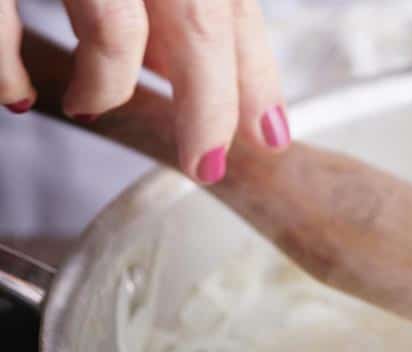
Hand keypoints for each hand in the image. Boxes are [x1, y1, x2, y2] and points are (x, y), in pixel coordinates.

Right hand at [0, 0, 289, 183]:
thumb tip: (198, 65)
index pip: (231, 4)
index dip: (256, 73)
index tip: (270, 130)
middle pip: (199, 19)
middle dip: (208, 107)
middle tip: (206, 160)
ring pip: (116, 28)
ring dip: (108, 84)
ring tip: (92, 102)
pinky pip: (5, 24)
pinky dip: (11, 69)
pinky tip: (21, 94)